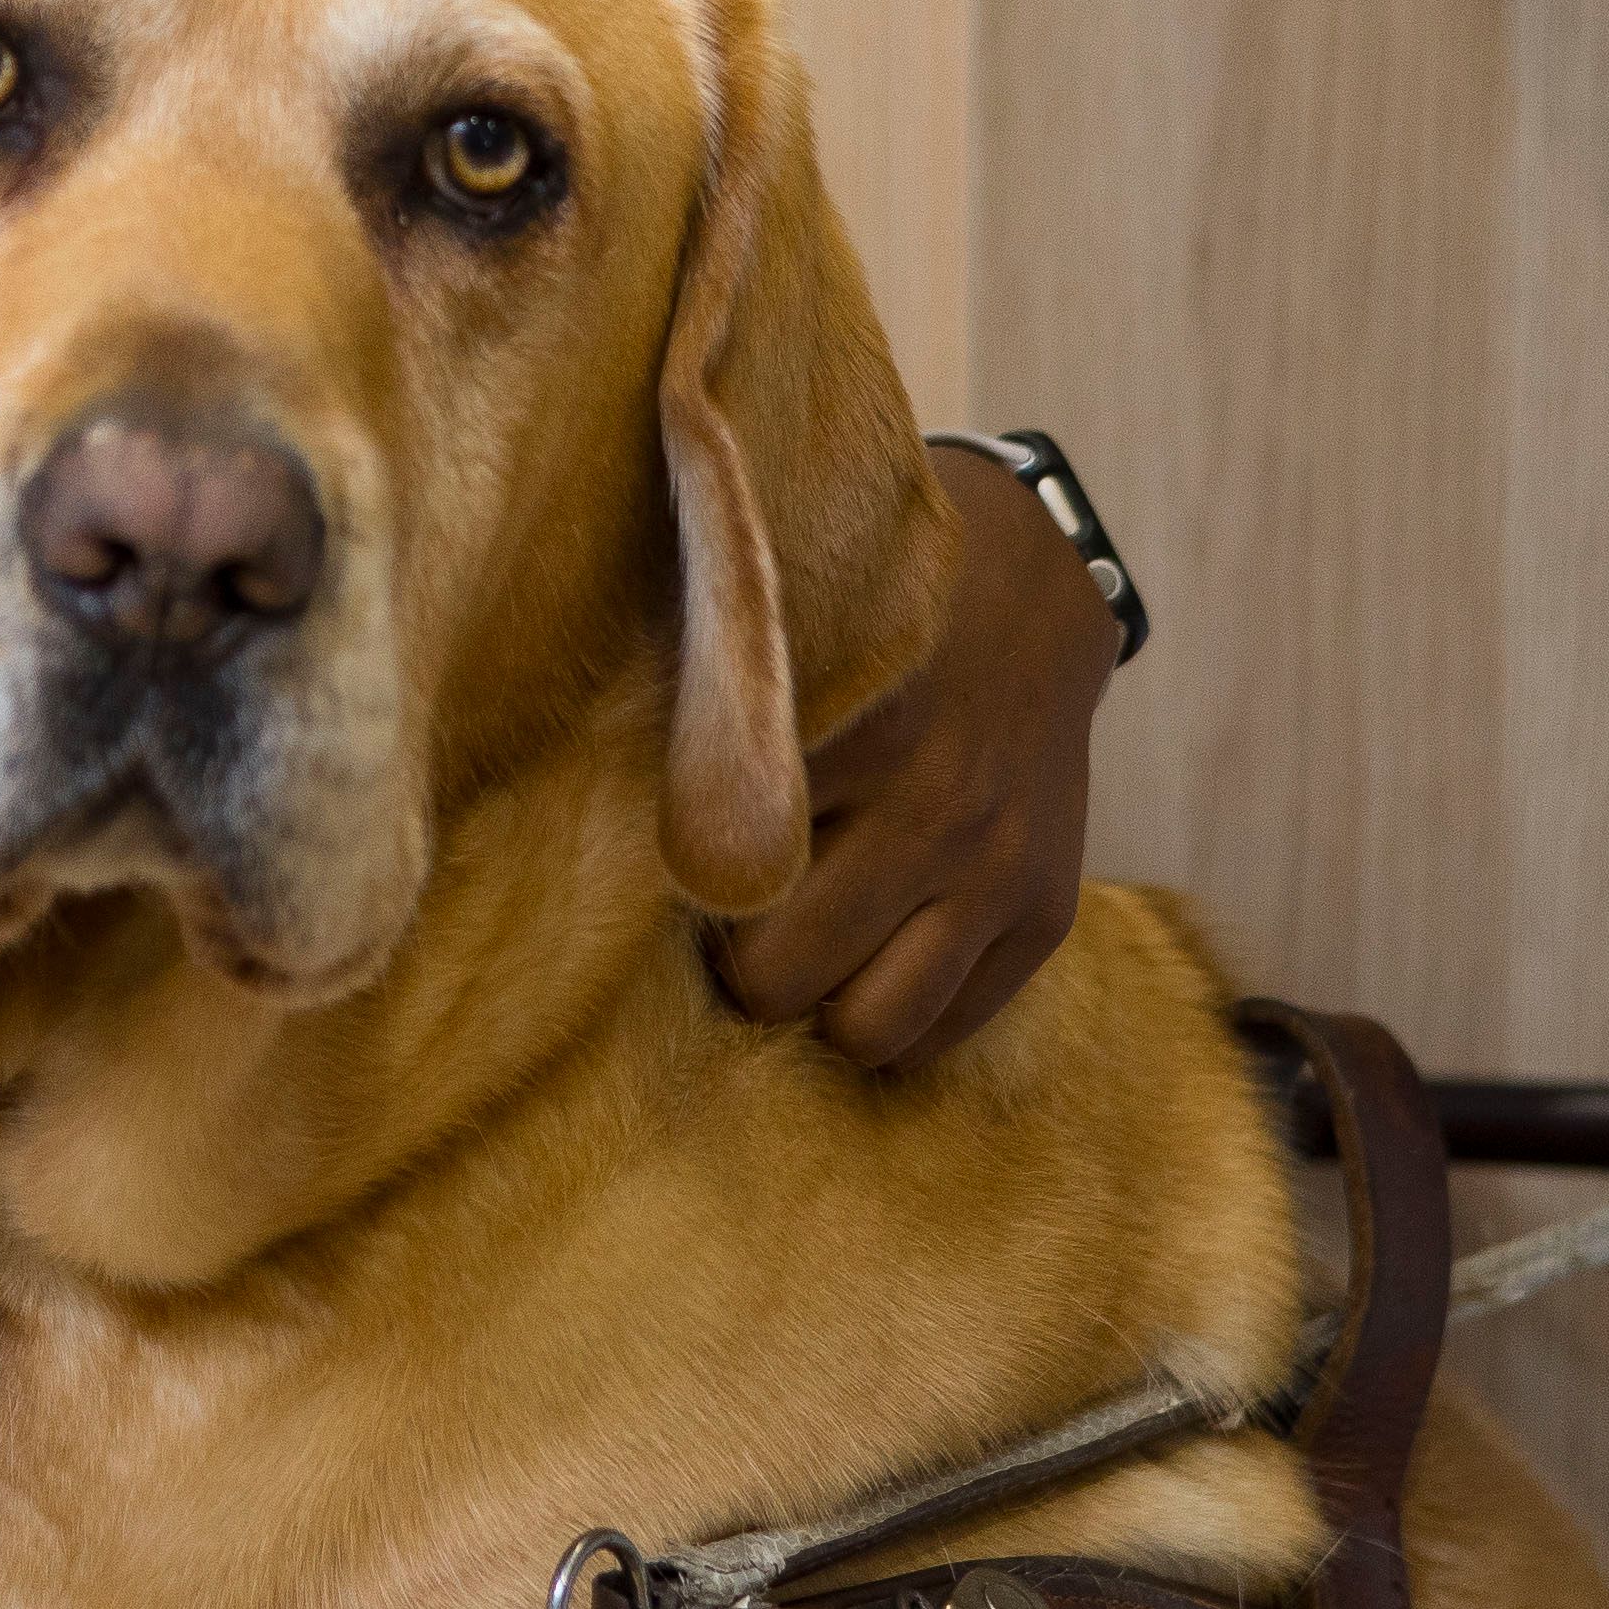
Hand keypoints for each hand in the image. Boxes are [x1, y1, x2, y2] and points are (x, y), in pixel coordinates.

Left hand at [704, 443, 1120, 1072]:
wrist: (1035, 576)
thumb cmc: (861, 599)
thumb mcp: (771, 609)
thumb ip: (688, 689)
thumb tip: (561, 773)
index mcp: (849, 722)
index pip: (713, 870)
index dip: (667, 890)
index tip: (661, 866)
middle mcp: (932, 805)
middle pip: (779, 976)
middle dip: (739, 962)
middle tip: (729, 916)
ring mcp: (998, 866)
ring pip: (871, 1030)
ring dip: (823, 1004)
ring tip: (803, 945)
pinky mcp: (1047, 910)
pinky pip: (948, 1031)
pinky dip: (898, 1015)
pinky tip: (872, 953)